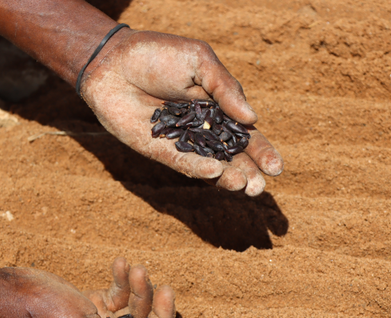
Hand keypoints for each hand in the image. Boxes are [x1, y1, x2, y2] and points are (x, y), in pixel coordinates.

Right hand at [0, 258, 198, 317]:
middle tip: (165, 288)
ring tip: (137, 267)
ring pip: (134, 313)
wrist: (8, 293)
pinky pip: (117, 296)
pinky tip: (120, 262)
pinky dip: (122, 281)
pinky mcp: (91, 308)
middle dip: (159, 313)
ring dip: (140, 290)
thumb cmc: (41, 315)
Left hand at [80, 29, 283, 195]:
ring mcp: (183, 143)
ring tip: (244, 186)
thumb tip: (252, 118)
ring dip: (228, 177)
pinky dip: (199, 168)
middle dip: (249, 173)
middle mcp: (205, 131)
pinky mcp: (160, 150)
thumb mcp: (199, 62)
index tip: (276, 168)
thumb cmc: (158, 55)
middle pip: (233, 158)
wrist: (113, 60)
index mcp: (220, 110)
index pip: (247, 136)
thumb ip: (225, 88)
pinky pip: (182, 162)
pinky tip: (214, 172)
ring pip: (211, 165)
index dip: (262, 152)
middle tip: (259, 188)